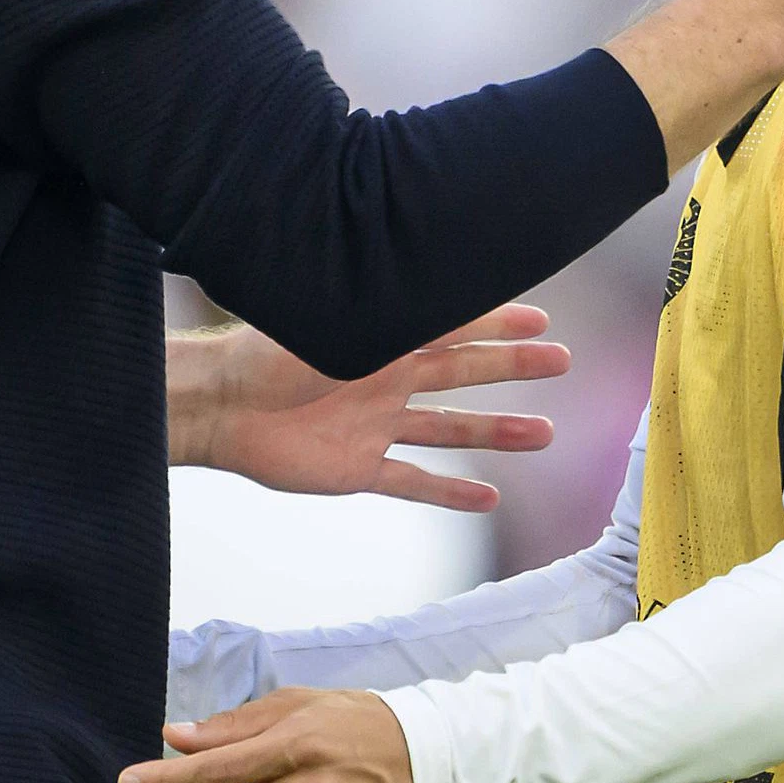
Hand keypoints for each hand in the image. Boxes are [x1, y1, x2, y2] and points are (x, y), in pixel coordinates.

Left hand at [167, 306, 566, 511]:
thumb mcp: (351, 323)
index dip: (501, 324)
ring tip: (543, 434)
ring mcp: (374, 424)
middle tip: (560, 361)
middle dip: (513, 367)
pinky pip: (413, 481)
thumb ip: (405, 315)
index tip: (542, 321)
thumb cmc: (276, 352)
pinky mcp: (356, 467)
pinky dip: (449, 492)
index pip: (456, 326)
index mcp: (386, 338)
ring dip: (495, 432)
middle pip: (464, 373)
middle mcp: (386, 379)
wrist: (223, 405)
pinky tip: (488, 497)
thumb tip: (455, 285)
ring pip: (449, 429)